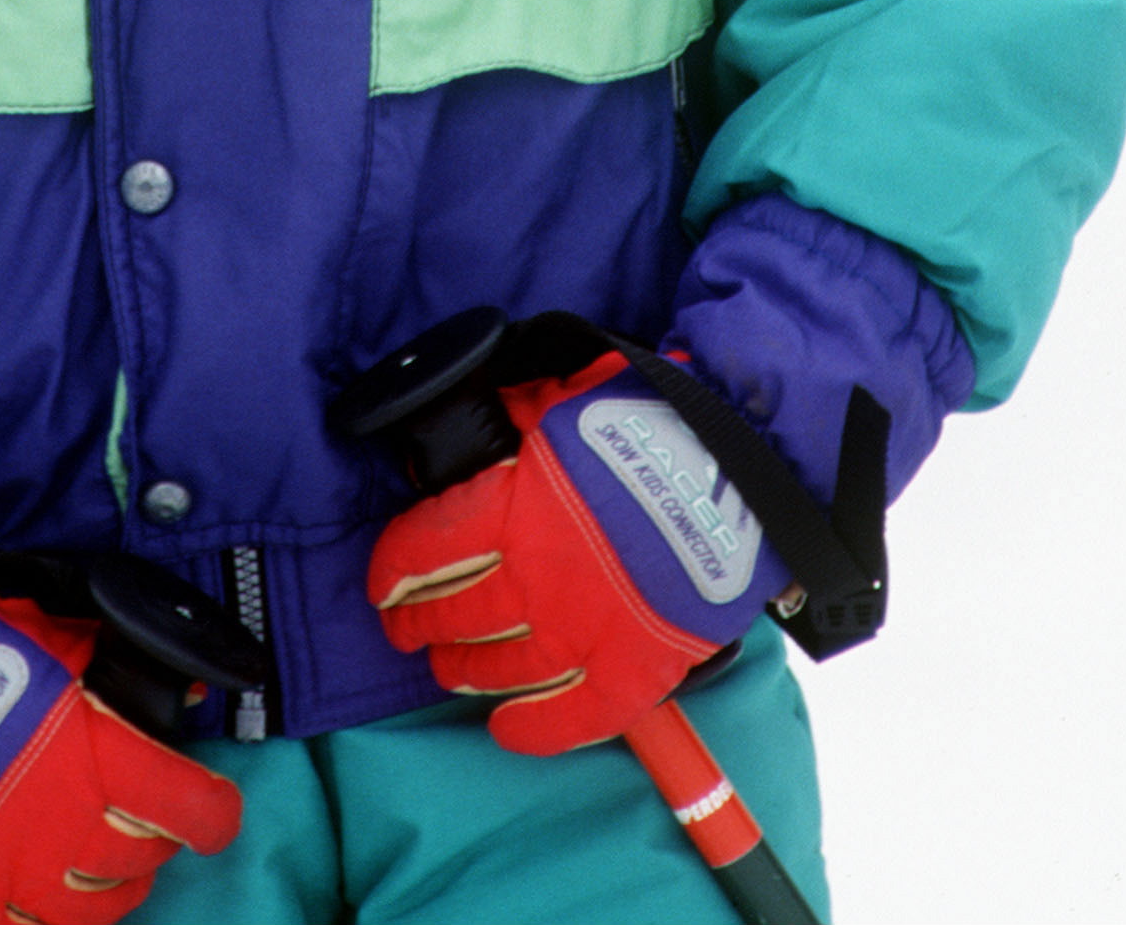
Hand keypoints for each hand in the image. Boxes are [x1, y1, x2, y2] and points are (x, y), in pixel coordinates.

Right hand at [0, 580, 240, 923]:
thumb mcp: (57, 633)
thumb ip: (120, 664)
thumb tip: (189, 687)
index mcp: (96, 754)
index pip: (188, 806)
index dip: (212, 813)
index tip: (213, 811)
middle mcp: (65, 825)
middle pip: (140, 861)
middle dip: (151, 842)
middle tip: (139, 822)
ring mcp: (12, 875)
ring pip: (93, 911)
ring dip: (109, 889)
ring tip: (98, 864)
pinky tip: (42, 902)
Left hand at [367, 349, 783, 754]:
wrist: (741, 472)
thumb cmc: (650, 421)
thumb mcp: (563, 395)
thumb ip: (508, 415)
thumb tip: (463, 428)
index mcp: (510, 508)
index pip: (424, 550)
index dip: (393, 569)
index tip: (385, 581)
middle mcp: (533, 580)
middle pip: (453, 615)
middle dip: (419, 624)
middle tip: (406, 628)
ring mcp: (581, 634)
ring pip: (498, 668)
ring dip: (464, 670)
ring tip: (450, 667)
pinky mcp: (631, 672)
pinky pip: (570, 718)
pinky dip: (532, 729)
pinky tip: (505, 728)